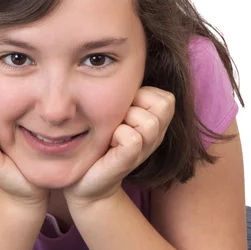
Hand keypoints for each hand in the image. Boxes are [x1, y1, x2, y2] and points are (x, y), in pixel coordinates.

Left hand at [64, 86, 174, 206]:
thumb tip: (123, 68)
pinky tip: (107, 145)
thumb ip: (127, 96)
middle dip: (136, 106)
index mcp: (155, 123)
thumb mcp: (116, 115)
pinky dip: (117, 136)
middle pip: (163, 105)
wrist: (85, 181)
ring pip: (149, 121)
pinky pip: (132, 138)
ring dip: (124, 122)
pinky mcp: (129, 161)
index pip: (165, 96)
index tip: (121, 112)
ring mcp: (145, 150)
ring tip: (111, 134)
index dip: (141, 97)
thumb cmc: (99, 144)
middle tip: (116, 122)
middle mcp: (156, 137)